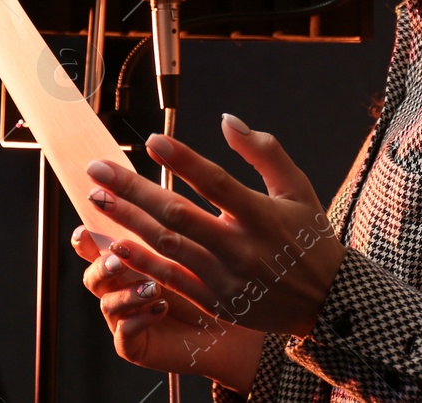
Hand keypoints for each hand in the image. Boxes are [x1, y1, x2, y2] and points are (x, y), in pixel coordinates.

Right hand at [70, 223, 263, 389]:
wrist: (229, 326)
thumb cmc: (209, 280)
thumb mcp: (190, 247)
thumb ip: (168, 222)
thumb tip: (159, 186)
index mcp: (127, 261)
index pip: (96, 248)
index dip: (85, 240)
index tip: (85, 229)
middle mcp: (120, 289)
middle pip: (93, 275)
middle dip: (101, 265)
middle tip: (118, 258)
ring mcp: (124, 318)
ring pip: (107, 305)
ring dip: (126, 294)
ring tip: (153, 286)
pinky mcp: (135, 345)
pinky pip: (124, 336)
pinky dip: (138, 320)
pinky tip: (160, 308)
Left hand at [83, 113, 347, 338]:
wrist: (326, 302)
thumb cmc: (310, 236)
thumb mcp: (298, 188)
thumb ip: (264, 151)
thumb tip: (227, 119)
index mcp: (262, 215)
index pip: (216, 183)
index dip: (183, 161)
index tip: (152, 140)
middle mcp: (240, 248)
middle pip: (177, 215)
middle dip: (132, 190)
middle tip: (97, 168)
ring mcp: (224, 279)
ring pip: (166, 246)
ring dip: (127, 221)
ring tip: (96, 198)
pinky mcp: (215, 301)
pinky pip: (170, 280)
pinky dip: (141, 262)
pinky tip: (114, 244)